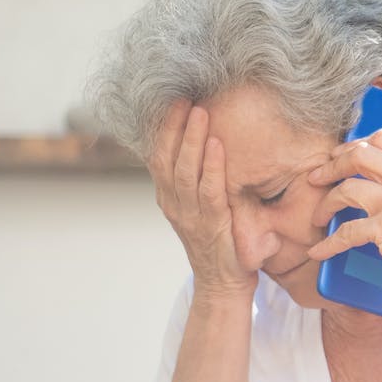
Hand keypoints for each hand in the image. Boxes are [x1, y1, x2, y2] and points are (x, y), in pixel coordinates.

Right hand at [148, 101, 254, 302]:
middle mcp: (174, 204)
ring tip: (199, 111)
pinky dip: (213, 166)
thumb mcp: (201, 209)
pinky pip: (210, 191)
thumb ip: (199, 183)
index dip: (163, 128)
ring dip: (192, 138)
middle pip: (166, 157)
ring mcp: (190, 216)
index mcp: (168, 198)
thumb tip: (207, 148)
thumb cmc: (218, 245)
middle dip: (174, 125)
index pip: (158, 156)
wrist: (222, 286)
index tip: (170, 101)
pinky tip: (217, 144)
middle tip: (183, 96)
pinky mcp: (212, 226)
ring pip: (185, 170)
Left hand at [307, 128, 381, 297]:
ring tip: (318, 217)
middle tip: (316, 178)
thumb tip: (374, 172)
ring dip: (325, 203)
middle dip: (332, 165)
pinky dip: (328, 243)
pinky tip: (320, 251)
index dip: (355, 144)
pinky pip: (345, 230)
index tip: (339, 155)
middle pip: (359, 155)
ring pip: (346, 188)